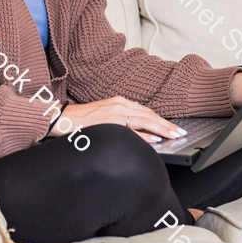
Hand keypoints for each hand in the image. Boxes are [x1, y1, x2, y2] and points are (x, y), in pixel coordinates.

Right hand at [50, 96, 186, 143]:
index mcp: (118, 102)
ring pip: (143, 120)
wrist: (61, 118)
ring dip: (161, 129)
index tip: (173, 127)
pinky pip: (131, 129)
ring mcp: (113, 113)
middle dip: (166, 124)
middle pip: (148, 114)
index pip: (145, 110)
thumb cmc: (81, 120)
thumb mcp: (104, 115)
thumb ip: (120, 119)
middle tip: (180, 132)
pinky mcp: (108, 122)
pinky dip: (144, 135)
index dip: (161, 119)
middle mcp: (118, 104)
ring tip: (173, 135)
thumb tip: (139, 132)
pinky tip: (155, 140)